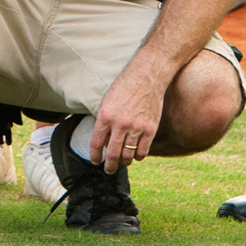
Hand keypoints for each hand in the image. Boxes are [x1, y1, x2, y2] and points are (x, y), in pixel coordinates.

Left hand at [89, 55, 170, 170]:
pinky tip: (135, 154)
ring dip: (124, 162)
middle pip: (112, 155)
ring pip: (128, 156)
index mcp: (105, 116)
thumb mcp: (107, 101)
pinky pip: (142, 152)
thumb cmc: (124, 86)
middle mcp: (120, 124)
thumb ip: (104, 122)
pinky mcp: (150, 129)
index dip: (95, 156)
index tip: (96, 161)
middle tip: (108, 169)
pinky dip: (137, 156)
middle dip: (109, 166)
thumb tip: (103, 142)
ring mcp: (136, 128)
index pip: (96, 143)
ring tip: (122, 162)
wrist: (146, 76)